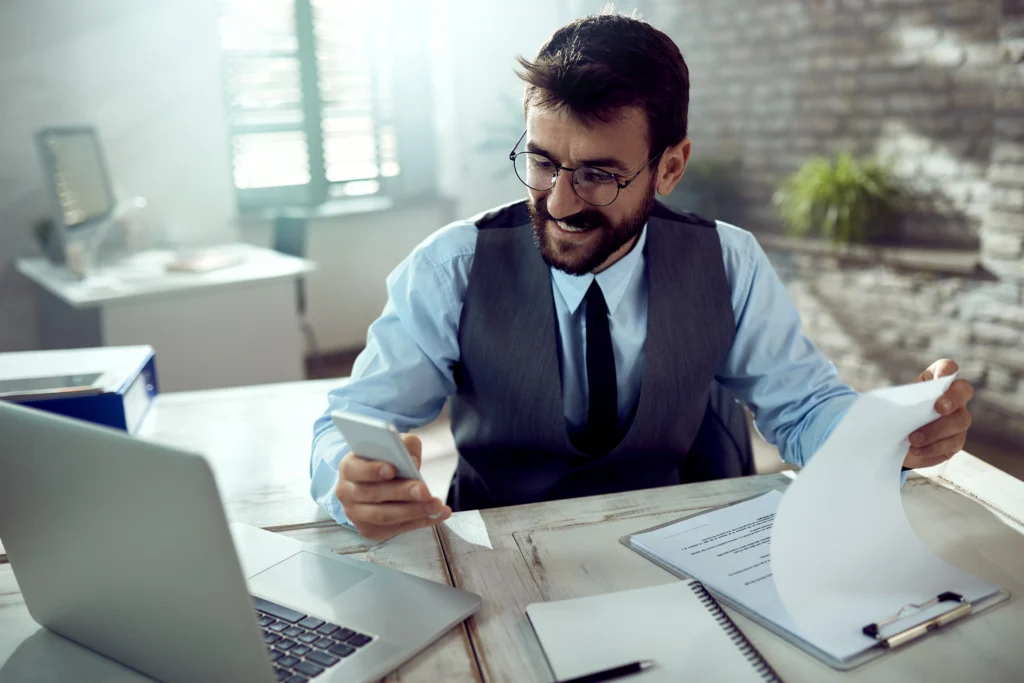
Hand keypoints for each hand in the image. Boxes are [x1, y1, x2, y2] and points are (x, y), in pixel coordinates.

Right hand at [335, 434, 451, 540]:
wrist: (373, 483)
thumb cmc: (384, 460)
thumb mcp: (393, 445)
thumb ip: (404, 445)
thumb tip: (413, 461)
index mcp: (349, 467)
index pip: (355, 469)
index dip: (372, 470)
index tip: (392, 469)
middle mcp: (347, 492)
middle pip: (373, 495)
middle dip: (401, 492)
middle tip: (425, 490)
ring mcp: (356, 514)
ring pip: (384, 516)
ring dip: (413, 511)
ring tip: (437, 505)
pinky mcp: (369, 530)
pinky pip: (396, 529)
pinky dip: (420, 522)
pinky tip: (438, 515)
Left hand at [904, 359, 973, 468]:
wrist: (894, 441)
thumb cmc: (894, 416)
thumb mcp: (892, 405)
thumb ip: (898, 401)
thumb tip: (894, 407)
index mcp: (934, 381)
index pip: (948, 368)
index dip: (946, 370)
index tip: (939, 378)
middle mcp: (952, 398)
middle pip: (964, 391)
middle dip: (953, 399)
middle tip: (938, 408)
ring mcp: (957, 419)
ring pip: (961, 421)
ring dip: (937, 430)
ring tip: (913, 439)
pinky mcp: (955, 440)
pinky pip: (952, 444)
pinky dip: (932, 448)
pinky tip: (916, 450)